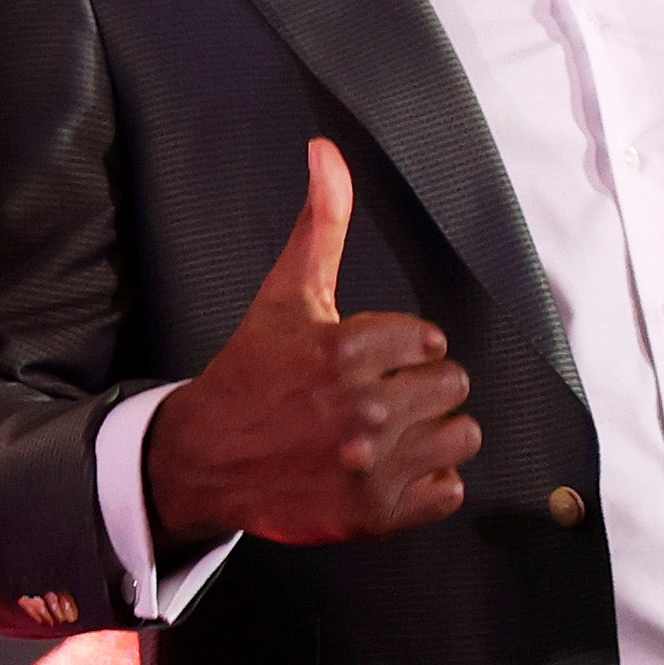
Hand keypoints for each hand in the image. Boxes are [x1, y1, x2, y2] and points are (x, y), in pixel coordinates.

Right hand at [141, 140, 478, 549]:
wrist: (203, 459)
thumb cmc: (251, 374)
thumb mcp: (285, 296)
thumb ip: (320, 223)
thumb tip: (327, 151)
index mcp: (344, 349)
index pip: (431, 342)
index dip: (403, 350)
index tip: (369, 362)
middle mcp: (360, 409)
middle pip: (453, 387)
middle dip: (419, 389)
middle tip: (377, 399)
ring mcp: (369, 464)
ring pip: (461, 436)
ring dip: (431, 435)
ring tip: (389, 434)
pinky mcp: (374, 513)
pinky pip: (449, 490)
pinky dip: (426, 483)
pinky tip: (388, 468)